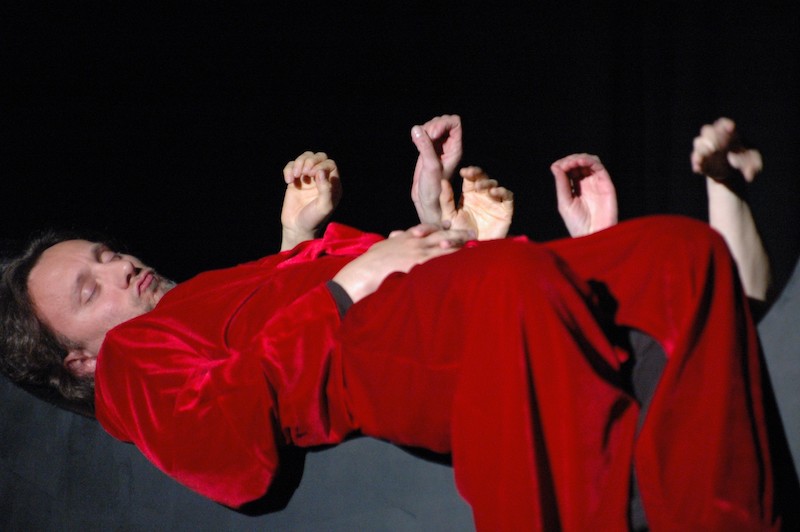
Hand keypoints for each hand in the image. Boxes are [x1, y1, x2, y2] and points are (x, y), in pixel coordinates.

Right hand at [281, 151, 341, 250]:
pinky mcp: (295, 181)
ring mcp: (307, 179)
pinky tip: (288, 181)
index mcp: (332, 184)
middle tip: (304, 172)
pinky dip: (288, 169)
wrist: (297, 228)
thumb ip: (326, 189)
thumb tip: (321, 171)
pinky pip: (291, 166)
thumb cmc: (314, 219)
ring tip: (295, 175)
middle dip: (310, 160)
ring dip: (299, 162)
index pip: (330, 164)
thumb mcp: (324, 207)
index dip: (321, 165)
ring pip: (305, 158)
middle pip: (319, 157)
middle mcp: (321, 179)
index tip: (313, 175)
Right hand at [332, 224, 473, 302]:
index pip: (425, 229)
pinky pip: (442, 260)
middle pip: (440, 234)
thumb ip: (389, 242)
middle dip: (456, 233)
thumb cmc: (368, 265)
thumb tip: (392, 238)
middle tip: (470, 233)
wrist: (364, 273)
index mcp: (404, 238)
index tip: (449, 224)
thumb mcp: (379, 248)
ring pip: (444, 246)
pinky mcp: (421, 265)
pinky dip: (454, 257)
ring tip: (474, 243)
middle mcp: (414, 242)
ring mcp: (418, 253)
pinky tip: (465, 258)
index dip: (439, 227)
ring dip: (460, 244)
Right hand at [410, 114, 462, 224]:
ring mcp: (438, 148)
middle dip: (432, 125)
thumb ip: (425, 147)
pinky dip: (420, 134)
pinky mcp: (428, 151)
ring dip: (425, 129)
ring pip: (434, 126)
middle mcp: (449, 146)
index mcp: (455, 149)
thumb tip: (416, 129)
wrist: (427, 201)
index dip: (443, 124)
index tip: (432, 135)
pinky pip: (425, 134)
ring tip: (420, 141)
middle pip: (444, 121)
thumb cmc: (434, 190)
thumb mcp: (430, 167)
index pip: (455, 123)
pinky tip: (416, 143)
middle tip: (426, 139)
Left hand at [441, 166, 513, 238]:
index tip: (463, 172)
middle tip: (471, 173)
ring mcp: (495, 202)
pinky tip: (494, 192)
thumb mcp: (449, 217)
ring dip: (487, 183)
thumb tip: (443, 181)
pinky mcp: (505, 210)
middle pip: (483, 178)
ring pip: (495, 185)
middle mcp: (482, 196)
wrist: (473, 252)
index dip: (469, 172)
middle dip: (478, 173)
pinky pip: (508, 197)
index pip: (470, 179)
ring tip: (479, 187)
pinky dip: (502, 192)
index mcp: (469, 196)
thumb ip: (446, 200)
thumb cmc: (460, 235)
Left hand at [551, 153, 617, 236]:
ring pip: (590, 162)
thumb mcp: (565, 202)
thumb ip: (561, 184)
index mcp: (575, 188)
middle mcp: (586, 183)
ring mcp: (596, 183)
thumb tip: (556, 166)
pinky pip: (599, 167)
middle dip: (571, 160)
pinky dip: (590, 161)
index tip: (558, 167)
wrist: (592, 234)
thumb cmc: (577, 223)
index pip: (569, 169)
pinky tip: (580, 163)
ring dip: (580, 158)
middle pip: (579, 163)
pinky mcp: (606, 184)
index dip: (563, 164)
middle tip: (566, 165)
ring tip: (573, 163)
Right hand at [691, 117, 761, 182]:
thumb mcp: (753, 162)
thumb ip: (753, 165)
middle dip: (712, 136)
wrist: (730, 172)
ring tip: (706, 156)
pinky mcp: (700, 159)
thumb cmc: (743, 161)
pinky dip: (696, 162)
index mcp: (727, 133)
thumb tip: (749, 175)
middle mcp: (713, 137)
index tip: (731, 129)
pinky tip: (699, 168)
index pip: (723, 124)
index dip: (725, 124)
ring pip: (698, 142)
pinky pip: (695, 157)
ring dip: (702, 148)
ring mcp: (705, 147)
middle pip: (708, 130)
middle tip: (717, 145)